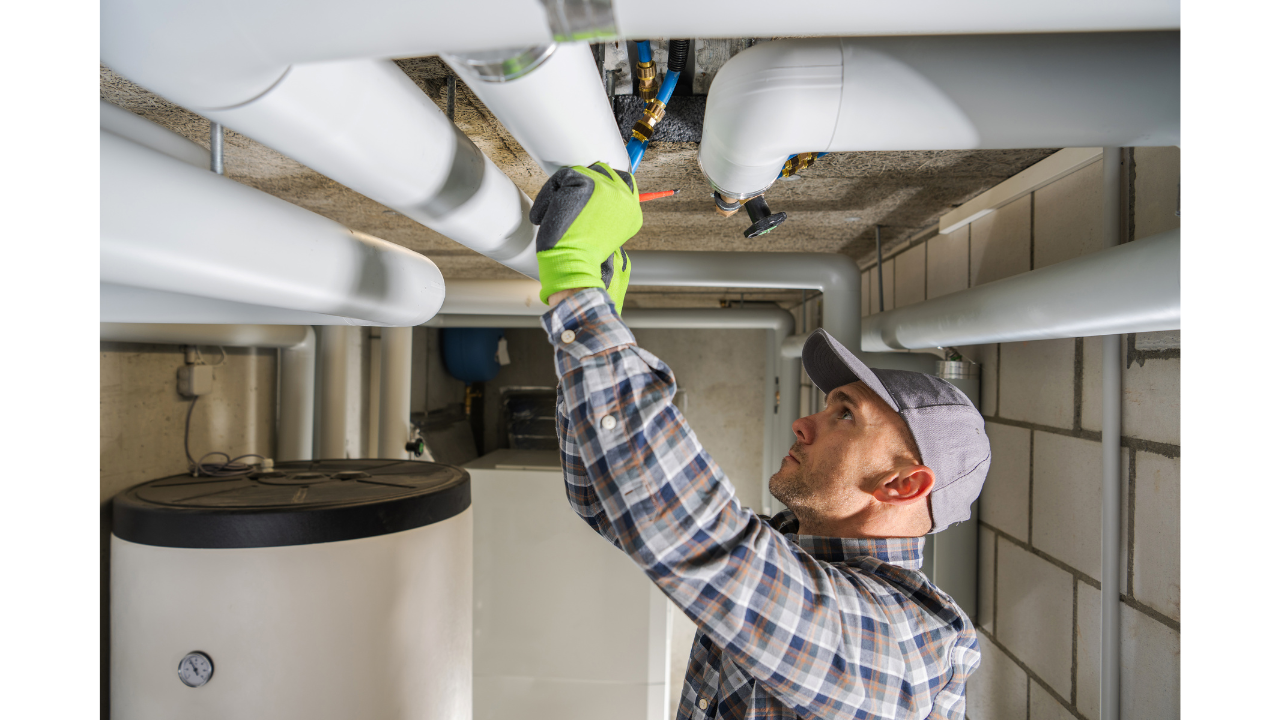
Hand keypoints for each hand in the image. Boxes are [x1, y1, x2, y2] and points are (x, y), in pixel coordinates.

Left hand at [531, 163, 640, 309]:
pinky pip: (560, 178)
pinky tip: (546, 216)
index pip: (623, 180)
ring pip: (578, 174)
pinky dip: (547, 197)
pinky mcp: (585, 184)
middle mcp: (624, 196)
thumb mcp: (604, 233)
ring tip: (557, 216)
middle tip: (566, 205)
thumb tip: (593, 194)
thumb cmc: (583, 254)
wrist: (574, 264)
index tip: (584, 197)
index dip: (600, 184)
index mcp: (632, 209)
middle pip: (600, 170)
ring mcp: (606, 188)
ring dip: (562, 192)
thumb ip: (606, 211)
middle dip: (581, 183)